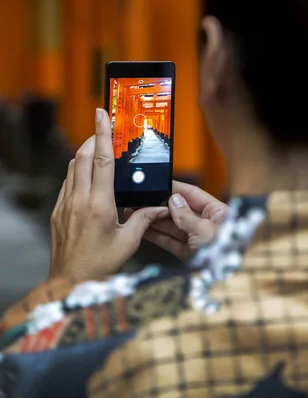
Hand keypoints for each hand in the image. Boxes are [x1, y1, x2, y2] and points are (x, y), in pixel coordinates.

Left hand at [49, 109, 167, 282]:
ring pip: (72, 168)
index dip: (102, 134)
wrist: (69, 283)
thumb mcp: (129, 242)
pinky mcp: (57, 213)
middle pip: (82, 156)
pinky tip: (88, 180)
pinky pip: (66, 183)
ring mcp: (65, 205)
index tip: (101, 114)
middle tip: (104, 131)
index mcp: (99, 205)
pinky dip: (77, 173)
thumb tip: (160, 206)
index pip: (101, 160)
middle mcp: (79, 200)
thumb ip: (144, 218)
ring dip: (84, 155)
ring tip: (98, 153)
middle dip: (92, 139)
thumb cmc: (100, 266)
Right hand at [125, 181, 227, 259]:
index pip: (194, 194)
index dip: (176, 189)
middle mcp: (207, 223)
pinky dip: (158, 236)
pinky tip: (144, 229)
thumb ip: (186, 215)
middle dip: (161, 205)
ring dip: (155, 220)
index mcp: (218, 212)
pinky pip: (171, 241)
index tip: (160, 183)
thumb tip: (173, 199)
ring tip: (137, 213)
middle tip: (142, 200)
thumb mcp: (204, 231)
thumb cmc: (225, 253)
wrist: (228, 282)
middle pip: (181, 210)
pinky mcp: (189, 253)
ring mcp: (197, 239)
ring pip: (173, 226)